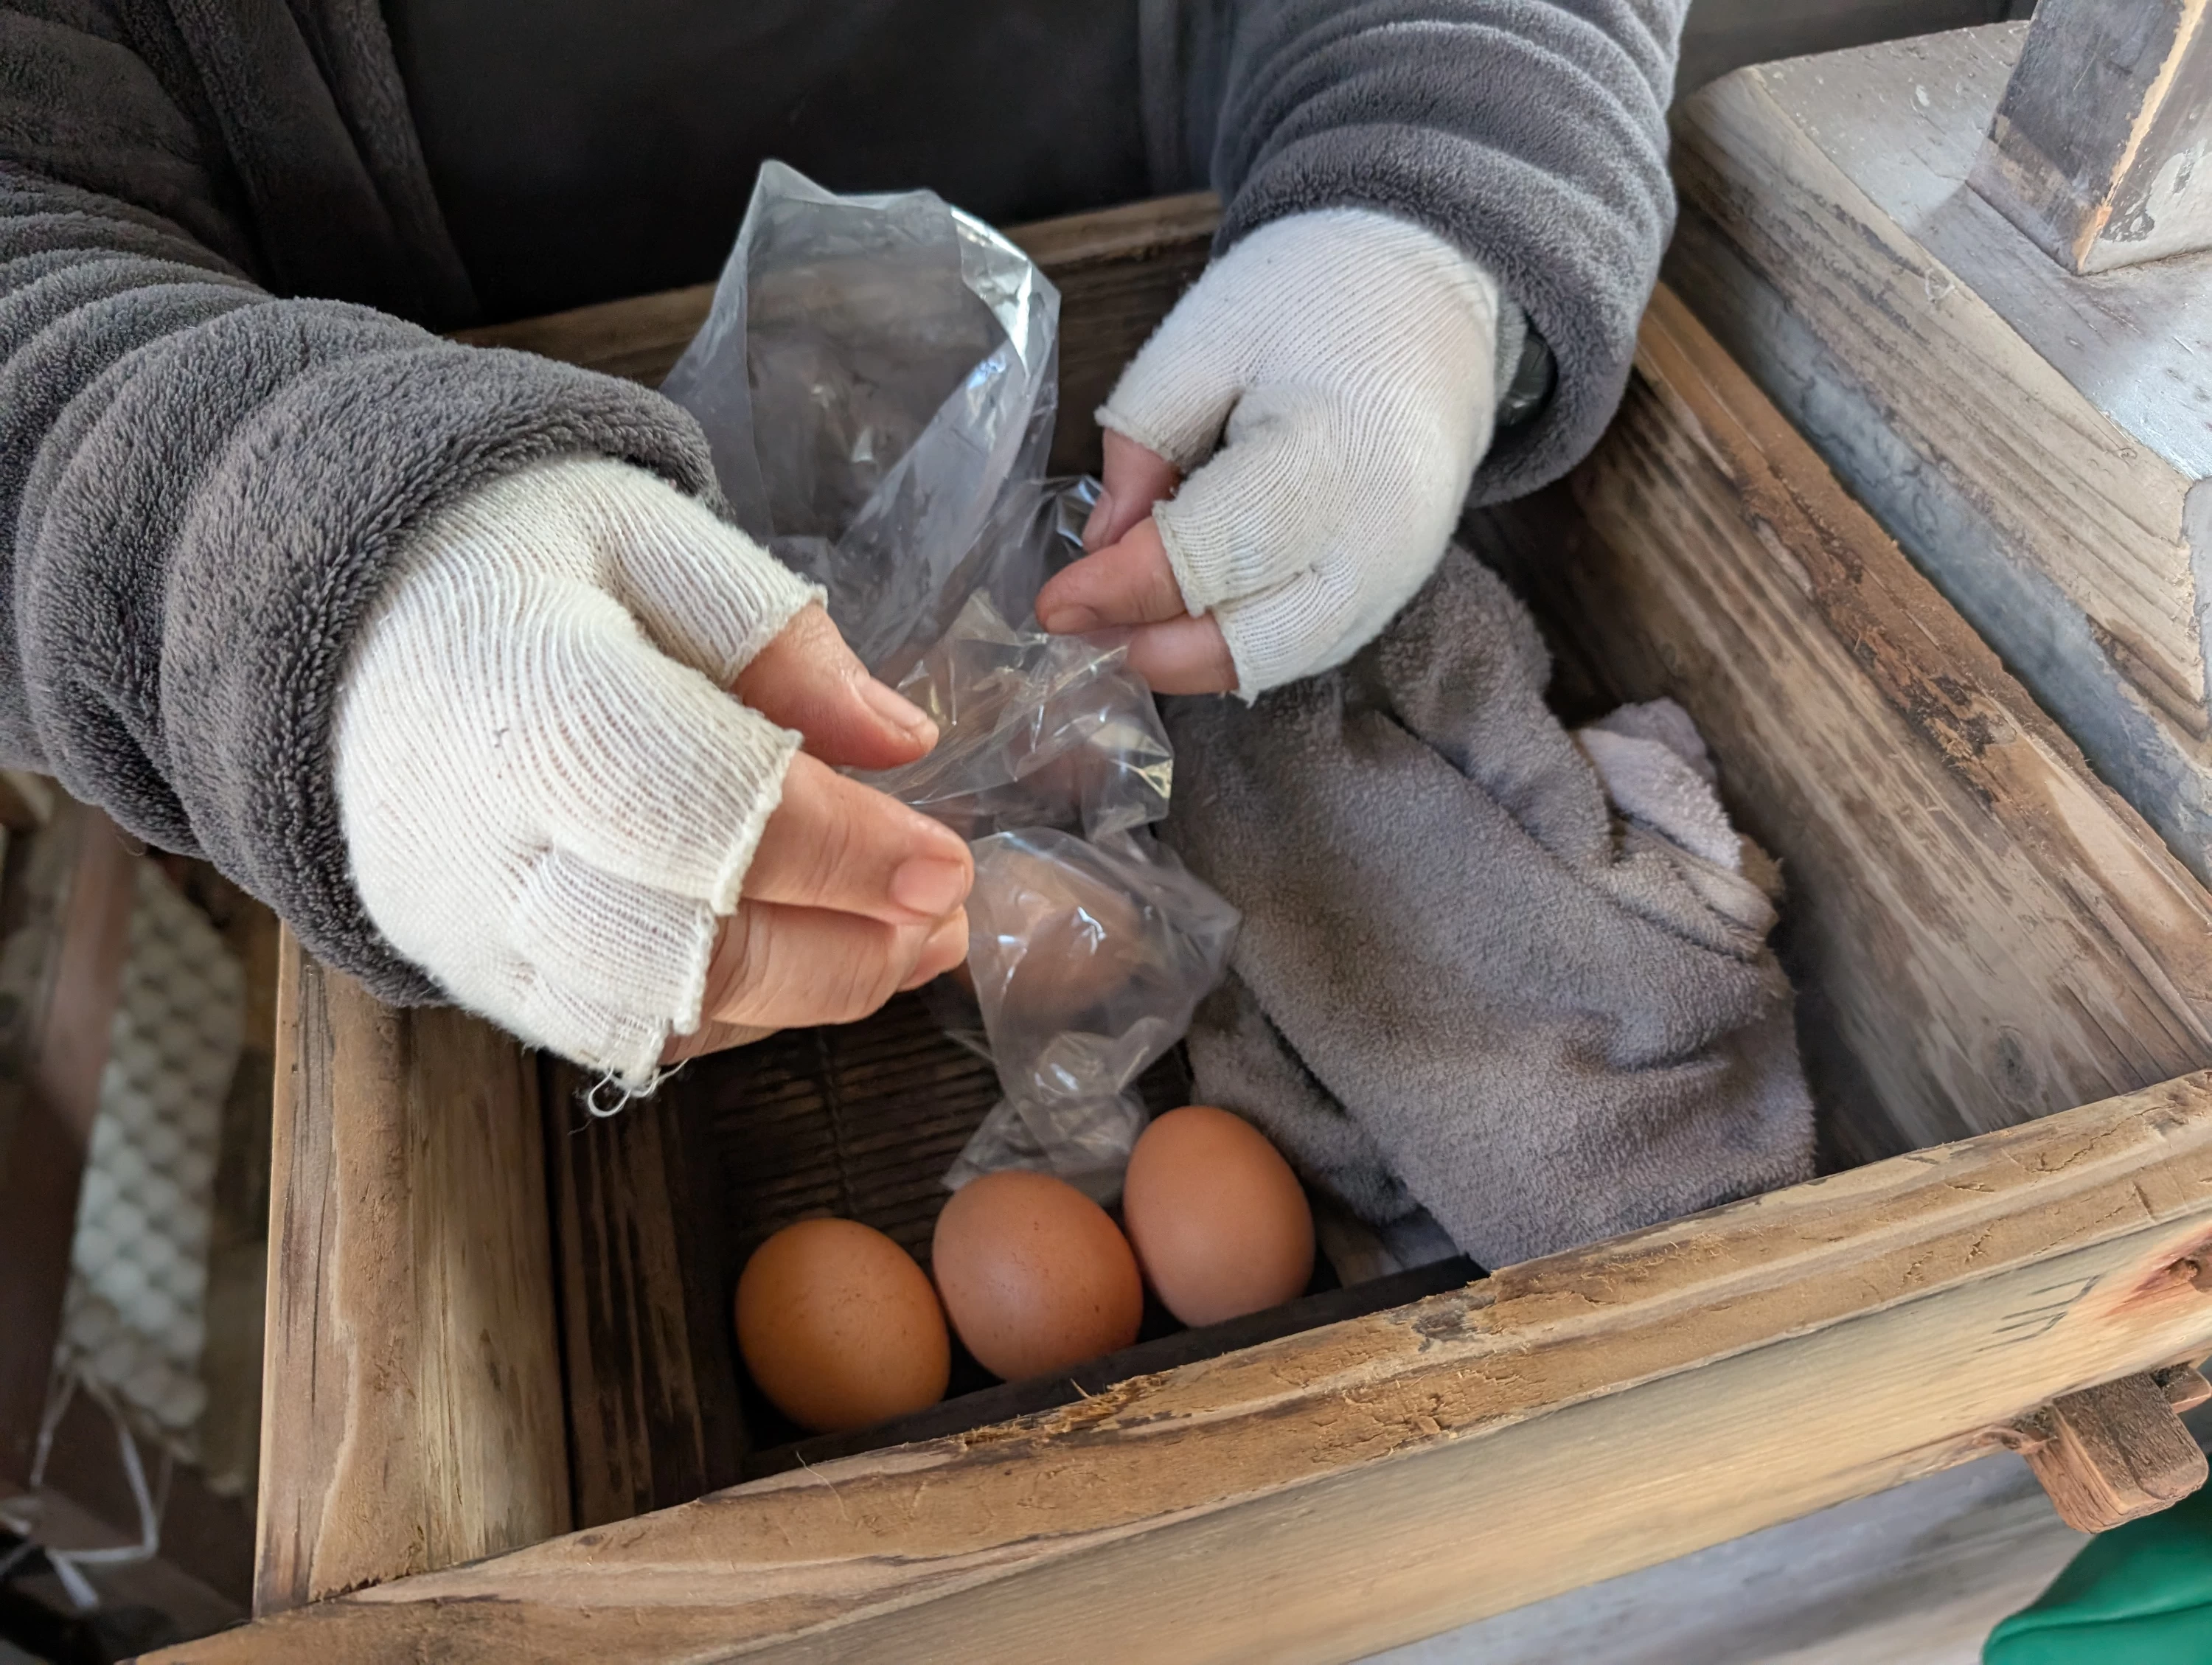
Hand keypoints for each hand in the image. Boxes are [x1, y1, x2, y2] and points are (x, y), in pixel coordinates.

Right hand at [335, 457, 970, 1087]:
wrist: (338, 621)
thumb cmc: (509, 558)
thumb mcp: (647, 535)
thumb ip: (775, 635)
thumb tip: (902, 741)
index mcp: (522, 694)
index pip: (710, 808)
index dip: (846, 851)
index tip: (949, 863)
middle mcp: (475, 838)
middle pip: (686, 945)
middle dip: (842, 951)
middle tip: (945, 925)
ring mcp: (461, 927)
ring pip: (656, 1015)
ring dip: (802, 999)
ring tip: (906, 952)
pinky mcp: (467, 976)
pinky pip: (614, 1034)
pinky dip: (728, 1016)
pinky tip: (809, 966)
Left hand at [1036, 209, 1501, 696]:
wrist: (1431, 303)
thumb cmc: (1310, 305)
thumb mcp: (1202, 343)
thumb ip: (1144, 441)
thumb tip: (1103, 550)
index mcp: (1326, 451)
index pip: (1209, 553)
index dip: (1122, 588)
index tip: (1054, 603)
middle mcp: (1376, 534)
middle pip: (1255, 639)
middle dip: (1158, 646)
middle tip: (1087, 626)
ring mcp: (1397, 573)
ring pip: (1282, 660)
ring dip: (1194, 658)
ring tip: (1126, 626)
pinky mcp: (1398, 589)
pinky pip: (1310, 646)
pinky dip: (1241, 646)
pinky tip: (1187, 619)